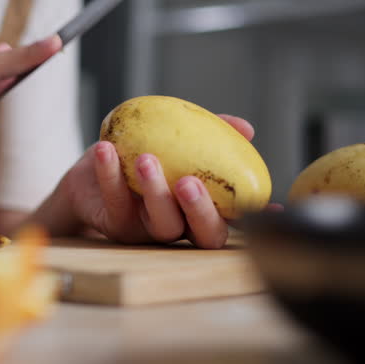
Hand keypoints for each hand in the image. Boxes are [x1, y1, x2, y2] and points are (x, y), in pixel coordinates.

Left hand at [58, 114, 264, 248]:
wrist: (92, 165)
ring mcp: (148, 230)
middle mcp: (180, 225)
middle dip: (200, 210)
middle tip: (189, 181)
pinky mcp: (115, 226)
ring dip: (155, 191)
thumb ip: (210, 134)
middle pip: (204, 235)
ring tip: (146, 159)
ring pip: (162, 225)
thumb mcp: (176, 137)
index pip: (233, 219)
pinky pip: (116, 203)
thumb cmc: (141, 151)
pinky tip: (107, 149)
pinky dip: (109, 174)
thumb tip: (244, 128)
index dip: (252, 217)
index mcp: (199, 208)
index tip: (271, 207)